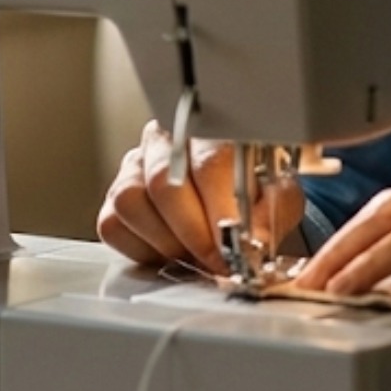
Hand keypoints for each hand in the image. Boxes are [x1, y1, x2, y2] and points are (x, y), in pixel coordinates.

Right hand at [95, 121, 305, 272]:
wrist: (233, 187)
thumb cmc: (255, 188)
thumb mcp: (278, 196)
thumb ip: (269, 216)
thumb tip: (250, 244)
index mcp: (213, 129)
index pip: (210, 164)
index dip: (221, 213)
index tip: (233, 250)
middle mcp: (168, 138)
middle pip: (164, 183)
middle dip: (195, 235)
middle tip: (216, 261)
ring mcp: (135, 163)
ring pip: (130, 202)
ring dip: (166, 241)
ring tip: (194, 251)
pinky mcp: (115, 194)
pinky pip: (112, 224)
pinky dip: (142, 248)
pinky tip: (169, 248)